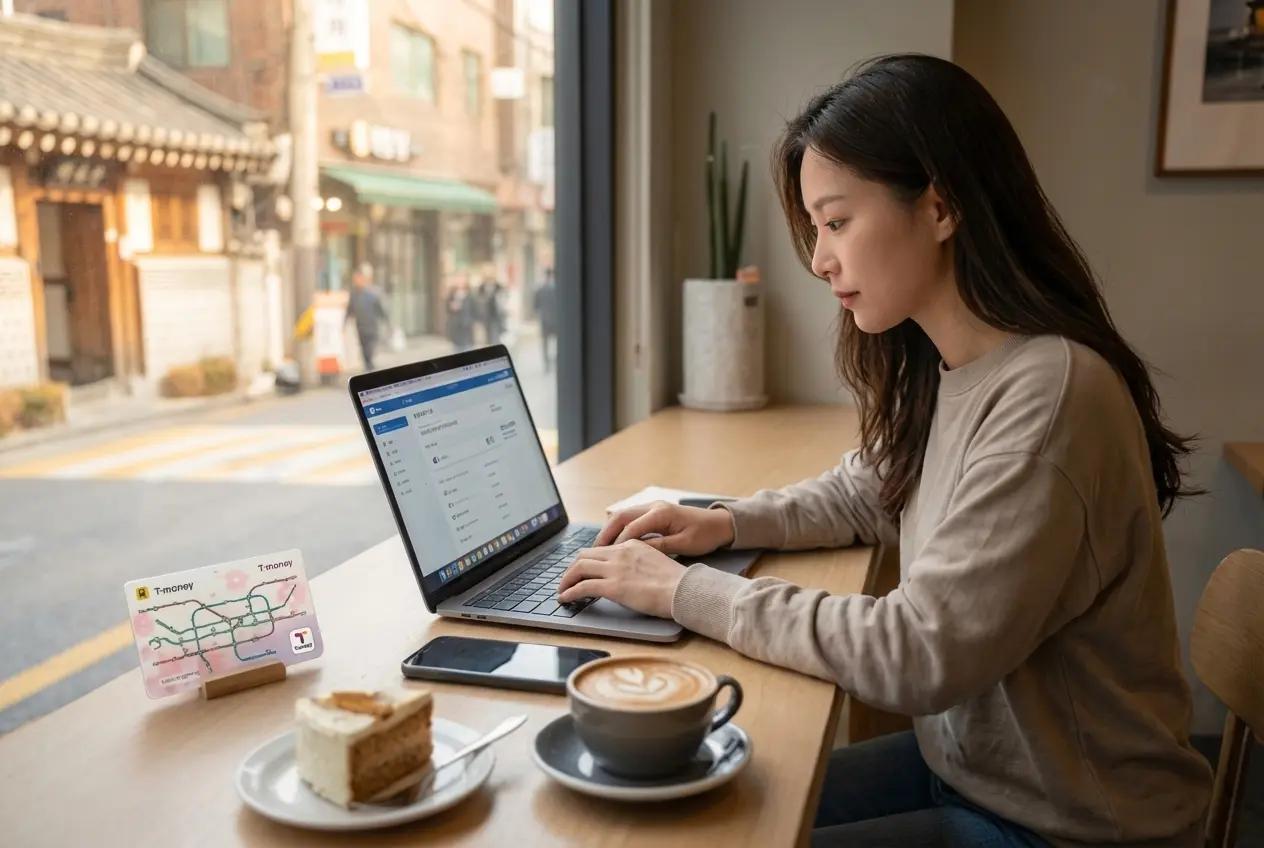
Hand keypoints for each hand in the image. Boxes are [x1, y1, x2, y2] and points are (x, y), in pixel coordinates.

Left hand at [556, 540, 685, 618]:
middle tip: (567, 579)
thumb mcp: (656, 561)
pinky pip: (583, 587)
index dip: (588, 560)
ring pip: (579, 568)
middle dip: (572, 568)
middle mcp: (620, 553)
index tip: (583, 570)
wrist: (684, 590)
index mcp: (631, 545)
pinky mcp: (613, 587)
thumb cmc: (676, 581)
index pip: (601, 549)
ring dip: (567, 579)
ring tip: (562, 590)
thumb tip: (629, 573)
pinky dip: (570, 592)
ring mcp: (615, 569)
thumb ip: (639, 562)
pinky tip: (566, 598)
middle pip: (585, 555)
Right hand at [595, 501, 735, 555]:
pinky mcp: (653, 513)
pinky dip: (618, 530)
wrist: (719, 524)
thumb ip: (659, 547)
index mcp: (661, 513)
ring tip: (598, 549)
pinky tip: (613, 544)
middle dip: (605, 534)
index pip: (631, 527)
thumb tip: (635, 552)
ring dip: (609, 531)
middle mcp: (653, 506)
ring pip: (622, 516)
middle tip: (593, 552)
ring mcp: (652, 507)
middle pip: (620, 517)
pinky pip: (629, 519)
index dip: (617, 543)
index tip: (607, 558)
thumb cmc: (705, 535)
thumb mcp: (684, 544)